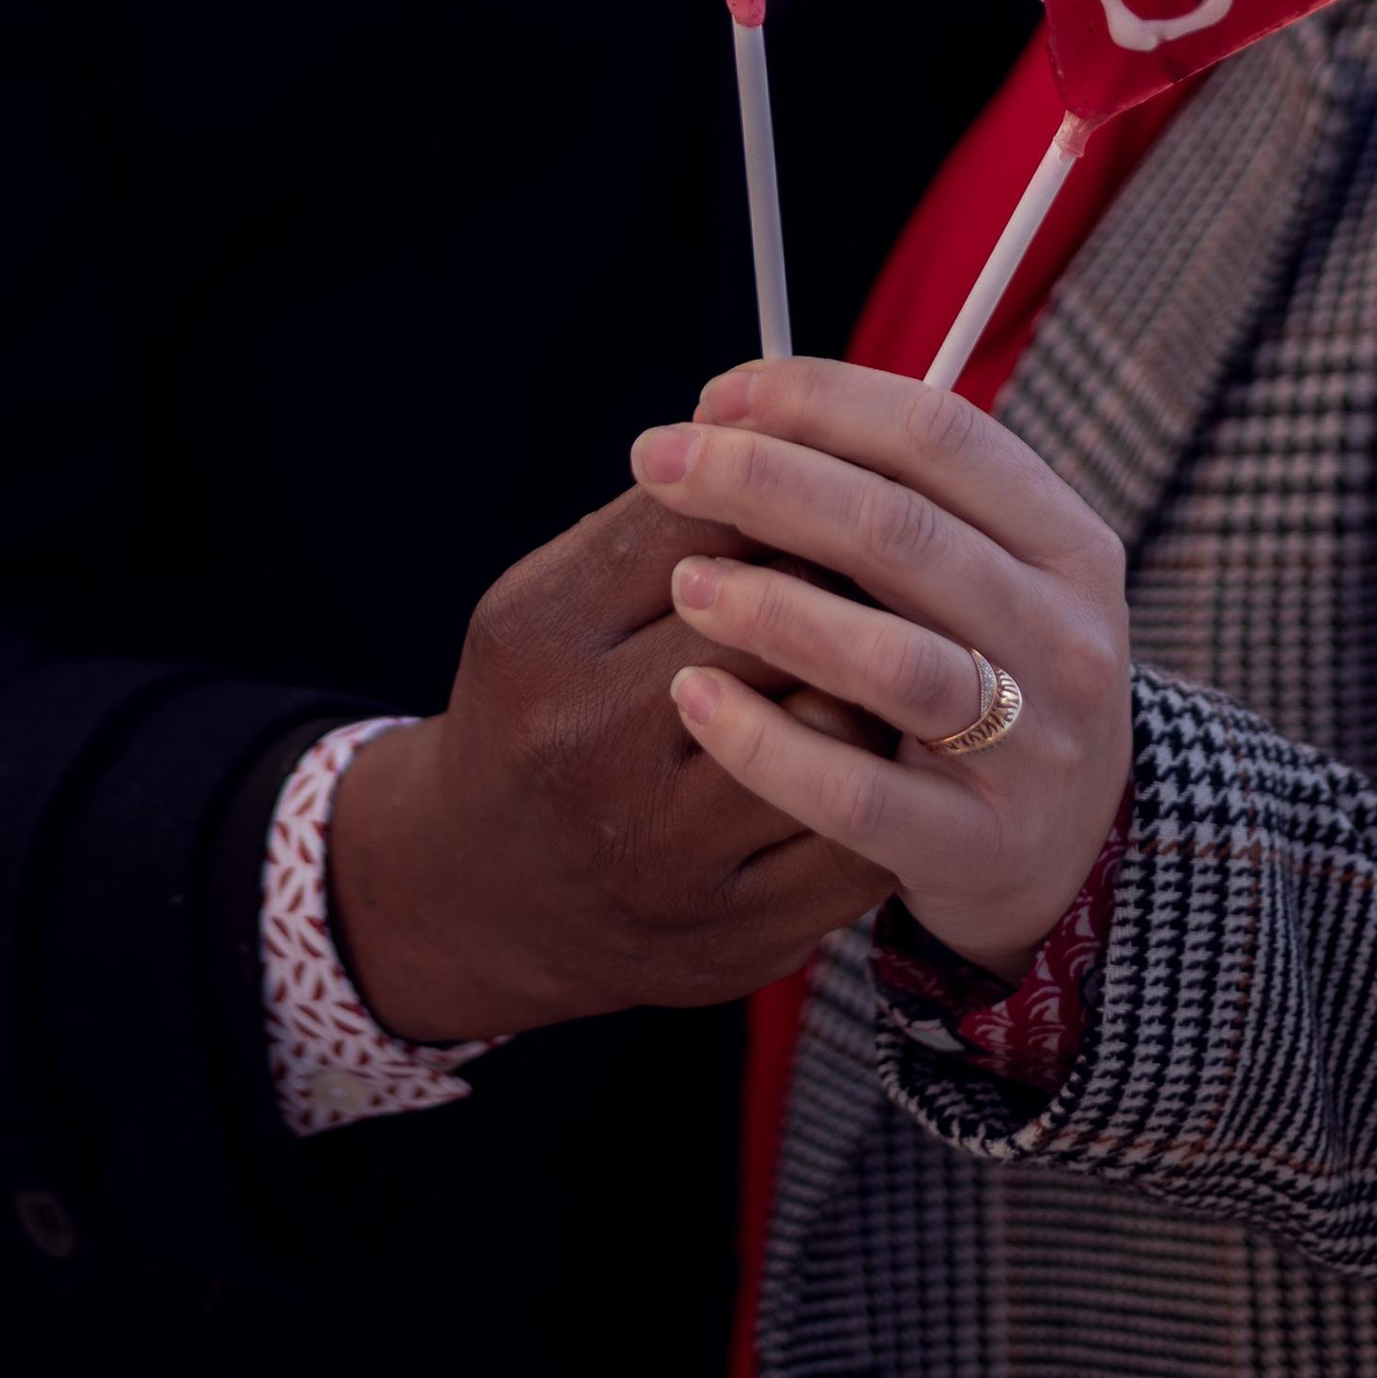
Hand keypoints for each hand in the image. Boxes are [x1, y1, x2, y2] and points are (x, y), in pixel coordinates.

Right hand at [327, 486, 889, 1044]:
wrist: (490, 896)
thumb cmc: (541, 713)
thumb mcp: (552, 602)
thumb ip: (657, 527)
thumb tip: (795, 442)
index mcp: (540, 638)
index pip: (700, 521)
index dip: (781, 479)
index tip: (820, 463)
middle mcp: (593, 748)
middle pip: (777, 613)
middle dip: (841, 568)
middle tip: (882, 546)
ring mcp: (668, 856)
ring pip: (836, 722)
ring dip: (873, 673)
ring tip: (886, 645)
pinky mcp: (738, 935)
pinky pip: (860, 837)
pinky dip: (884, 779)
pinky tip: (883, 746)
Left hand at [630, 359, 1130, 977]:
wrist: (1067, 850)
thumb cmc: (988, 669)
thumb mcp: (980, 571)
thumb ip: (889, 497)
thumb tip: (730, 417)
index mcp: (1068, 543)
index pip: (939, 435)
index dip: (818, 402)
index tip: (714, 398)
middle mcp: (1067, 638)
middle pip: (901, 533)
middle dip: (764, 481)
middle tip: (659, 461)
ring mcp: (1034, 750)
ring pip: (890, 662)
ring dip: (772, 609)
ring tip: (686, 583)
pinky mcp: (978, 848)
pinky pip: (855, 794)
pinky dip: (765, 742)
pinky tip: (694, 697)